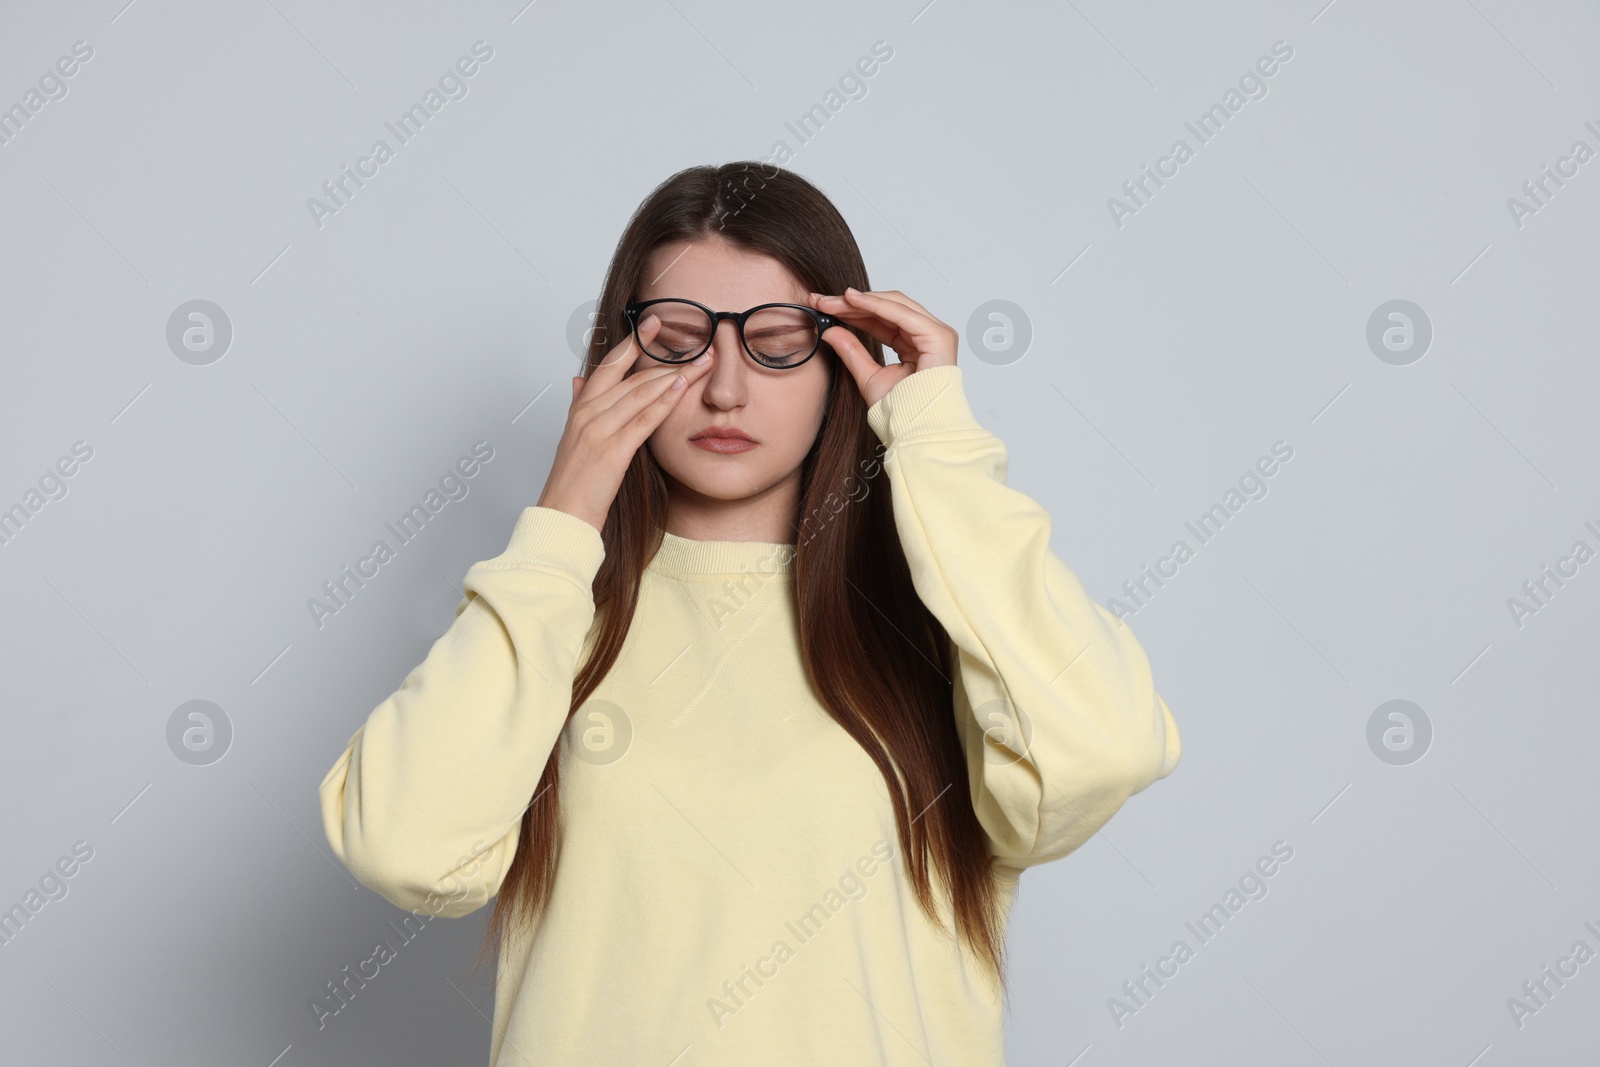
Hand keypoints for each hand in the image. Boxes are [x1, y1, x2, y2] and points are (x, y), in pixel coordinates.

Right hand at [535, 315, 713, 532]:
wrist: (562, 513)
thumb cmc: (572, 480)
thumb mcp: (572, 436)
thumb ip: (578, 404)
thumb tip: (578, 379)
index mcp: (581, 407)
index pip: (610, 364)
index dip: (633, 342)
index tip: (654, 322)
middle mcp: (588, 413)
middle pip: (633, 376)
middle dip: (668, 359)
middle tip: (698, 345)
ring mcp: (599, 430)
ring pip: (641, 393)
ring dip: (674, 376)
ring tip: (701, 362)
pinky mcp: (612, 451)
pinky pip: (643, 420)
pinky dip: (664, 402)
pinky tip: (681, 388)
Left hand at [806, 288, 957, 407]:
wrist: (916, 431)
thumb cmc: (903, 413)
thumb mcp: (868, 376)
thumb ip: (851, 352)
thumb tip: (830, 332)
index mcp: (915, 345)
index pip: (881, 320)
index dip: (852, 312)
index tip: (824, 308)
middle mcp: (927, 336)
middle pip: (887, 308)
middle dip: (852, 304)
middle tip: (822, 301)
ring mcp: (936, 334)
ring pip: (894, 305)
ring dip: (861, 301)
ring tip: (833, 301)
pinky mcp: (938, 336)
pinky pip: (902, 314)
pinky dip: (876, 305)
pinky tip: (853, 302)